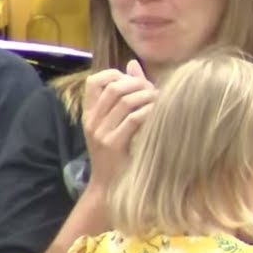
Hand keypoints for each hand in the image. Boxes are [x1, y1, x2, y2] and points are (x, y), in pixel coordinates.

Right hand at [81, 60, 155, 189]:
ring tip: (162, 103)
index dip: (117, 75)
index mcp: (90, 114)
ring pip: (125, 101)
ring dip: (148, 98)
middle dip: (139, 85)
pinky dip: (149, 113)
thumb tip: (133, 63)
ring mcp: (100, 133)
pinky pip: (133, 119)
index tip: (137, 83)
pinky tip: (160, 116)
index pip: (95, 81)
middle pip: (114, 88)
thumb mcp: (118, 123)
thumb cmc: (119, 155)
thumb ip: (126, 94)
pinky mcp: (113, 145)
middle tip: (156, 93)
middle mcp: (92, 121)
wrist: (109, 188)